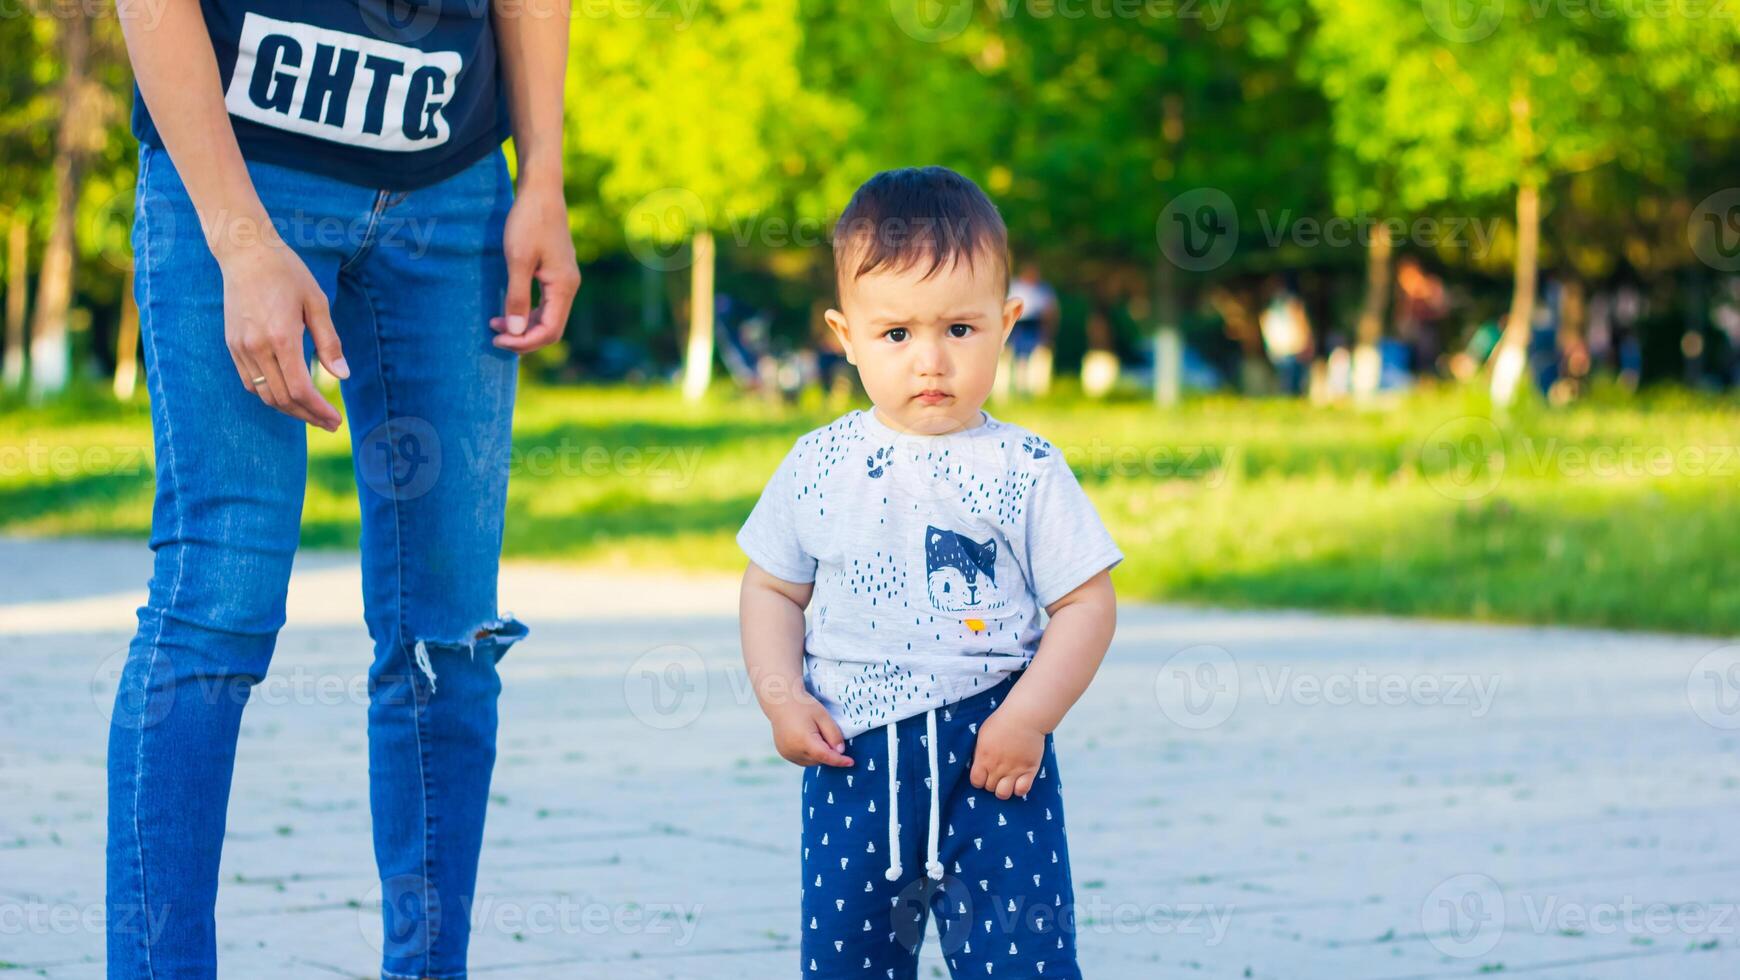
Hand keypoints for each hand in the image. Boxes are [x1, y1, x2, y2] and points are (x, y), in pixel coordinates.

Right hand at [218, 233, 346, 431]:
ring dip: (289, 410)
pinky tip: (288, 397)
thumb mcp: (317, 302)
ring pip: (265, 395)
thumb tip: (342, 376)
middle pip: (283, 399)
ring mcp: (241, 348)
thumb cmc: (287, 273)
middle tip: (330, 423)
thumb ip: (329, 342)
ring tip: (312, 414)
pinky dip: (271, 396)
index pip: (300, 389)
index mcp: (281, 337)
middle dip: (308, 416)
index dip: (319, 410)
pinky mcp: (232, 345)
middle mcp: (257, 347)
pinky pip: (250, 382)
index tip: (336, 420)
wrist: (245, 253)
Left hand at [490, 180, 579, 353]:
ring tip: (496, 324)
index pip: (550, 331)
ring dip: (525, 326)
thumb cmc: (529, 222)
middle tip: (494, 336)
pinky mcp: (556, 272)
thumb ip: (517, 298)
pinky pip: (546, 303)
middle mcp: (569, 287)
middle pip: (551, 328)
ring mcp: (564, 279)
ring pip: (548, 317)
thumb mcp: (518, 261)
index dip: (524, 342)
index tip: (497, 339)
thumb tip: (516, 332)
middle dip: (524, 337)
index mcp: (563, 286)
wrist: (541, 191)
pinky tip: (509, 308)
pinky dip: (528, 312)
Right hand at [769, 699, 852, 767]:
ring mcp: (787, 753)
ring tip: (815, 734)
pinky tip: (807, 739)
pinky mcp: (784, 753)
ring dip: (818, 755)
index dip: (839, 761)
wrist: (780, 701)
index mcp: (804, 741)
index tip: (851, 762)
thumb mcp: (823, 716)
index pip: (825, 757)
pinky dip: (809, 754)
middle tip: (826, 733)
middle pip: (819, 760)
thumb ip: (834, 734)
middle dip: (828, 752)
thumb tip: (840, 751)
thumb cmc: (803, 705)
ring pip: (811, 762)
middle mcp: (793, 750)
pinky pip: (802, 759)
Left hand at [971, 707, 1045, 800]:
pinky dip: (1019, 789)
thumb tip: (977, 764)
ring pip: (1003, 794)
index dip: (979, 780)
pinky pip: (1022, 790)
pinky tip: (1018, 782)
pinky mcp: (1029, 770)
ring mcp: (1014, 770)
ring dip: (1003, 790)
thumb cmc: (1002, 721)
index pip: (976, 782)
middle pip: (989, 788)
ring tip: (1006, 781)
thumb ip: (979, 752)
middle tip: (996, 775)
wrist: (1025, 717)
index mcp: (984, 758)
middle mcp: (997, 767)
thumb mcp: (983, 735)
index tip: (983, 775)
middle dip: (991, 783)